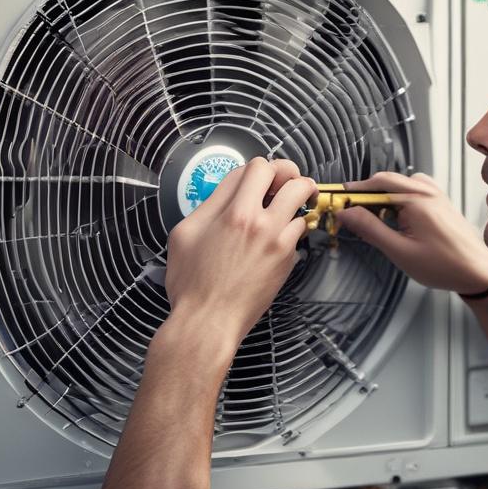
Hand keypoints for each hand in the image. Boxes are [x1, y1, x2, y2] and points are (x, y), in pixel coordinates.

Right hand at [163, 157, 315, 353]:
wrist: (208, 321)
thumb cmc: (191, 283)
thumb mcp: (185, 233)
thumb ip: (209, 204)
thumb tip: (229, 188)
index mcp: (232, 211)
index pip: (256, 167)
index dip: (258, 168)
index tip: (258, 178)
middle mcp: (259, 221)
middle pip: (290, 176)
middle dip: (290, 173)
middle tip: (285, 182)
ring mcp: (277, 240)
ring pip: (303, 201)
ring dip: (297, 200)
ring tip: (287, 206)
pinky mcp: (287, 259)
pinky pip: (300, 230)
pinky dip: (293, 227)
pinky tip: (280, 235)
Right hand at [335, 171, 487, 293]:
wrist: (478, 273)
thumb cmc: (444, 266)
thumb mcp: (400, 251)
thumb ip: (371, 229)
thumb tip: (347, 213)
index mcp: (416, 200)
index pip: (375, 185)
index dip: (353, 193)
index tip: (338, 202)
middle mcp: (427, 191)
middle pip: (386, 180)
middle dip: (365, 193)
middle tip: (349, 210)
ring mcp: (436, 194)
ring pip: (400, 183)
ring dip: (382, 194)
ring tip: (372, 217)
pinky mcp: (440, 201)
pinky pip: (413, 190)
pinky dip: (398, 197)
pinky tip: (395, 216)